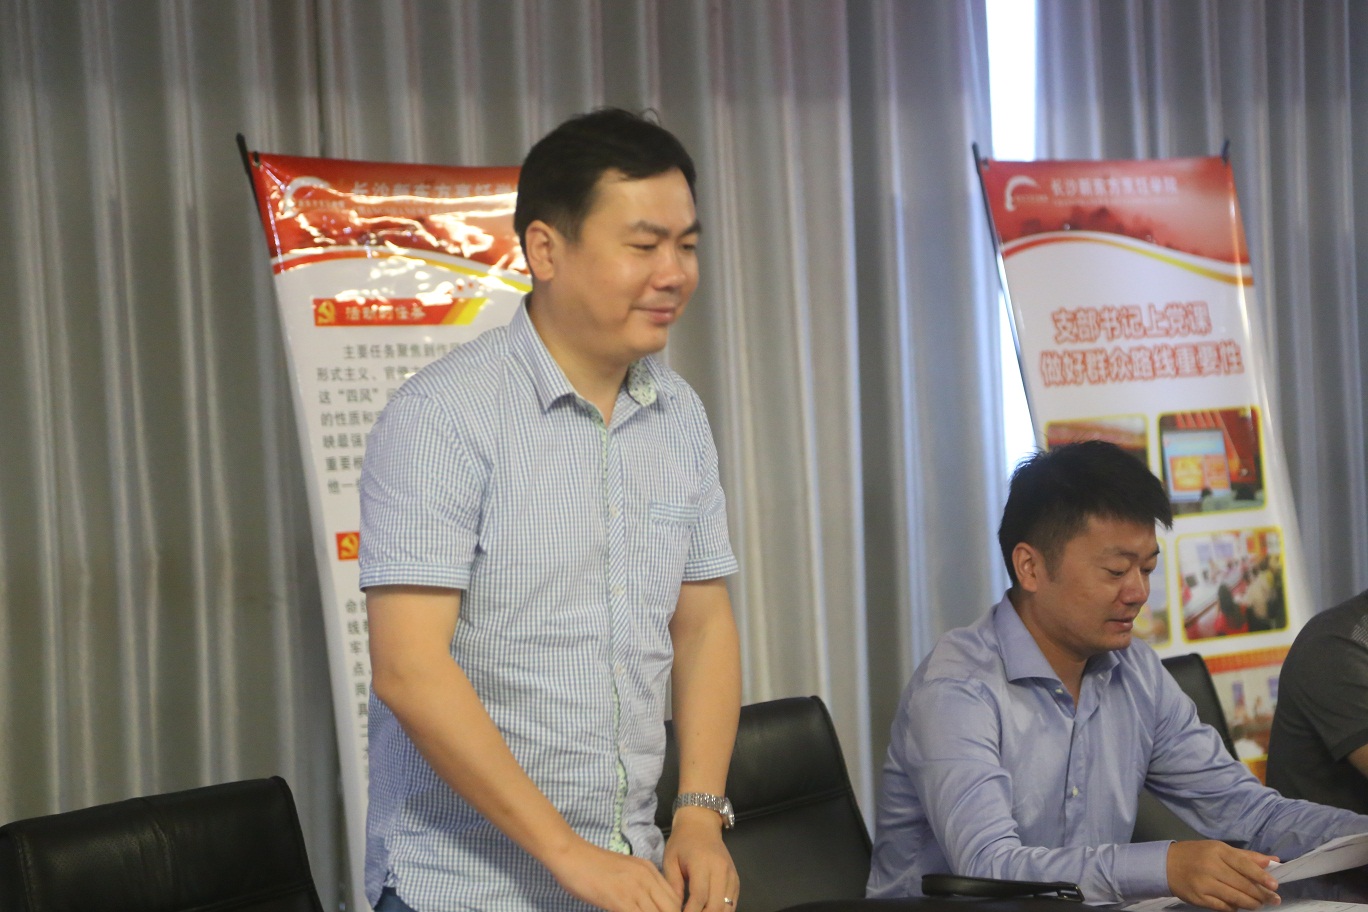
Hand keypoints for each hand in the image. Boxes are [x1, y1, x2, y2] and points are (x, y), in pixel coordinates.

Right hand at [547, 838, 680, 911]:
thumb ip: (638, 886)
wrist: (571, 854)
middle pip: (672, 909)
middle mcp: (647, 877)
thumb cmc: (592, 866)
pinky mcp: (620, 899)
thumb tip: (645, 905)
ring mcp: (635, 888)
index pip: (674, 900)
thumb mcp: (624, 871)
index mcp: (649, 870)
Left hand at [664, 807, 739, 910]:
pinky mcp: (736, 878)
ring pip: (728, 906)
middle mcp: (721, 870)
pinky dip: (723, 911)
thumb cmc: (682, 841)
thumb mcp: (670, 860)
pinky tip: (710, 911)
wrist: (701, 823)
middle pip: (717, 905)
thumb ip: (672, 884)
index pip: (699, 896)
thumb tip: (674, 908)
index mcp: (702, 863)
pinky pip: (733, 901)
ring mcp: (731, 874)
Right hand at [1167, 840, 1280, 911]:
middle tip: (1273, 899)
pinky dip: (1234, 908)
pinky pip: (1223, 907)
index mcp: (1217, 851)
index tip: (1275, 885)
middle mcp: (1211, 866)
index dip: (1261, 876)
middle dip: (1261, 894)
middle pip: (1242, 884)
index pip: (1243, 864)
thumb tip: (1273, 860)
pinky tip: (1239, 906)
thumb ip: (1246, 856)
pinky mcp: (1199, 898)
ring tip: (1259, 904)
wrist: (1166, 865)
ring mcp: (1204, 883)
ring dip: (1251, 904)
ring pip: (1235, 898)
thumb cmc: (1196, 854)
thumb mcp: (1218, 849)